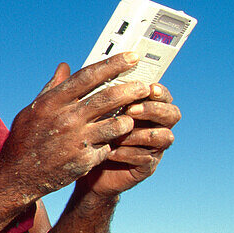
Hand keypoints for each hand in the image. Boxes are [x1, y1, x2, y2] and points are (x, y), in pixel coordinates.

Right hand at [0, 53, 154, 198]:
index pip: (89, 76)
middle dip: (132, 90)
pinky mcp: (84, 160)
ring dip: (128, 119)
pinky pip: (109, 146)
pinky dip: (112, 142)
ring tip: (132, 116)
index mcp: (53, 102)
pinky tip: (113, 141)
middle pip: (109, 97)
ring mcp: (77, 140)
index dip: (113, 64)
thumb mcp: (33, 109)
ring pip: (117, 124)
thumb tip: (65, 66)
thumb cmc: (25, 138)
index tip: (132, 57)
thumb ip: (53, 88)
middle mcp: (66, 119)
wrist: (18, 175)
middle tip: (146, 87)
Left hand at [79, 82, 180, 196]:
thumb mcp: (82, 110)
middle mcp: (153, 125)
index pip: (160, 94)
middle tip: (132, 109)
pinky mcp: (146, 166)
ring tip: (122, 132)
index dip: (159, 90)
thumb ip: (78, 89)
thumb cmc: (85, 132)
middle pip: (171, 113)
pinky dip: (130, 154)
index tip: (148, 86)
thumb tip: (63, 66)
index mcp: (143, 106)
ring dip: (142, 133)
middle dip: (154, 110)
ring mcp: (152, 147)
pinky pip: (146, 159)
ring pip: (164, 137)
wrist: (80, 166)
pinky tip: (112, 152)